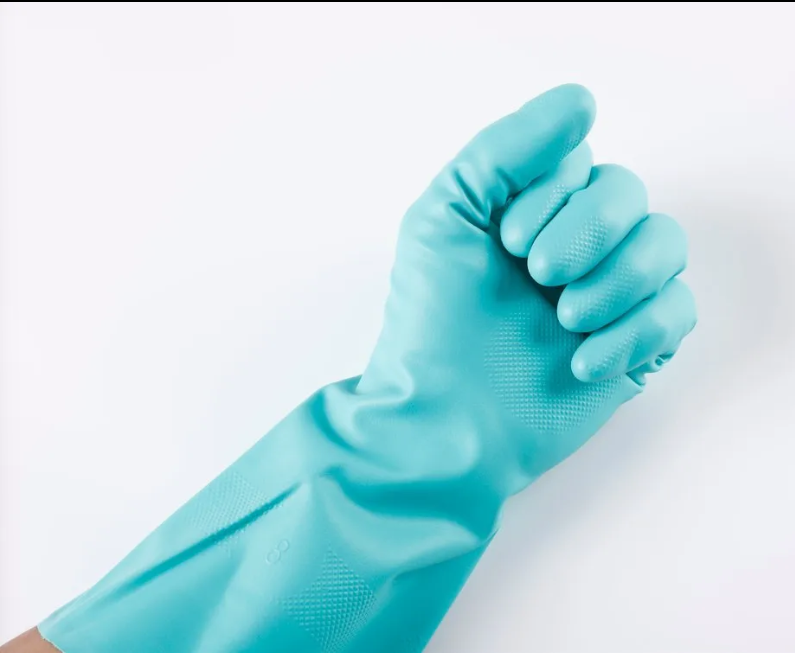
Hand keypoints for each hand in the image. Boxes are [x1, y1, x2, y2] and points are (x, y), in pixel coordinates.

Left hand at [359, 84, 695, 489]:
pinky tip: (582, 364)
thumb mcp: (444, 217)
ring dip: (616, 281)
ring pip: (666, 244)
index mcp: (530, 210)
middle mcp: (574, 244)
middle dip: (588, 233)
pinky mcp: (635, 343)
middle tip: (538, 277)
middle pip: (628, 194)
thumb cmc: (433, 323)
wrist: (446, 423)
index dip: (552, 194)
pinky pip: (679, 311)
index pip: (578, 162)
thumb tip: (582, 101)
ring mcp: (608, 293)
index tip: (506, 242)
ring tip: (563, 321)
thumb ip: (503, 149)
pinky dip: (635, 333)